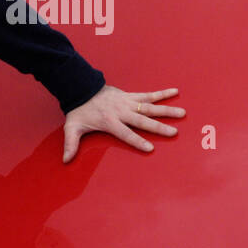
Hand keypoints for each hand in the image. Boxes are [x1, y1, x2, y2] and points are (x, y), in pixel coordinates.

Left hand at [62, 86, 183, 162]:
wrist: (81, 88)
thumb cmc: (79, 110)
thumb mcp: (72, 128)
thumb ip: (70, 144)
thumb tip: (66, 160)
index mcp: (110, 121)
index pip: (126, 134)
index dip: (137, 141)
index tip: (150, 148)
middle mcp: (122, 112)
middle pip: (143, 121)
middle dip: (158, 127)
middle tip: (173, 132)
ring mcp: (128, 102)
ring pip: (150, 107)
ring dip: (166, 110)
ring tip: (182, 113)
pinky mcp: (130, 95)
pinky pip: (148, 94)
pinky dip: (162, 93)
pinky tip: (175, 91)